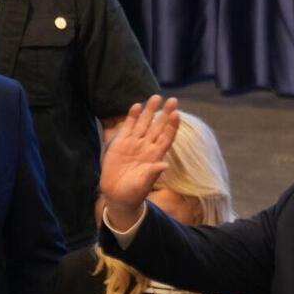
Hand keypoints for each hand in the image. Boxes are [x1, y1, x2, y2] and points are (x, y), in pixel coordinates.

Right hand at [99, 95, 178, 229]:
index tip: (176, 114)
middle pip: (158, 127)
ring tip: (156, 97)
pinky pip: (128, 127)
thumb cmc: (133, 193)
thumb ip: (152, 173)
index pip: (167, 138)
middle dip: (165, 113)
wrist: (117, 196)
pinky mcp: (121, 143)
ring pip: (144, 123)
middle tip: (173, 99)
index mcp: (155, 156)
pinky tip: (137, 105)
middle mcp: (147, 147)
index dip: (172, 126)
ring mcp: (134, 144)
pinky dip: (132, 117)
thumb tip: (164, 164)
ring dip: (150, 110)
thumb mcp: (143, 185)